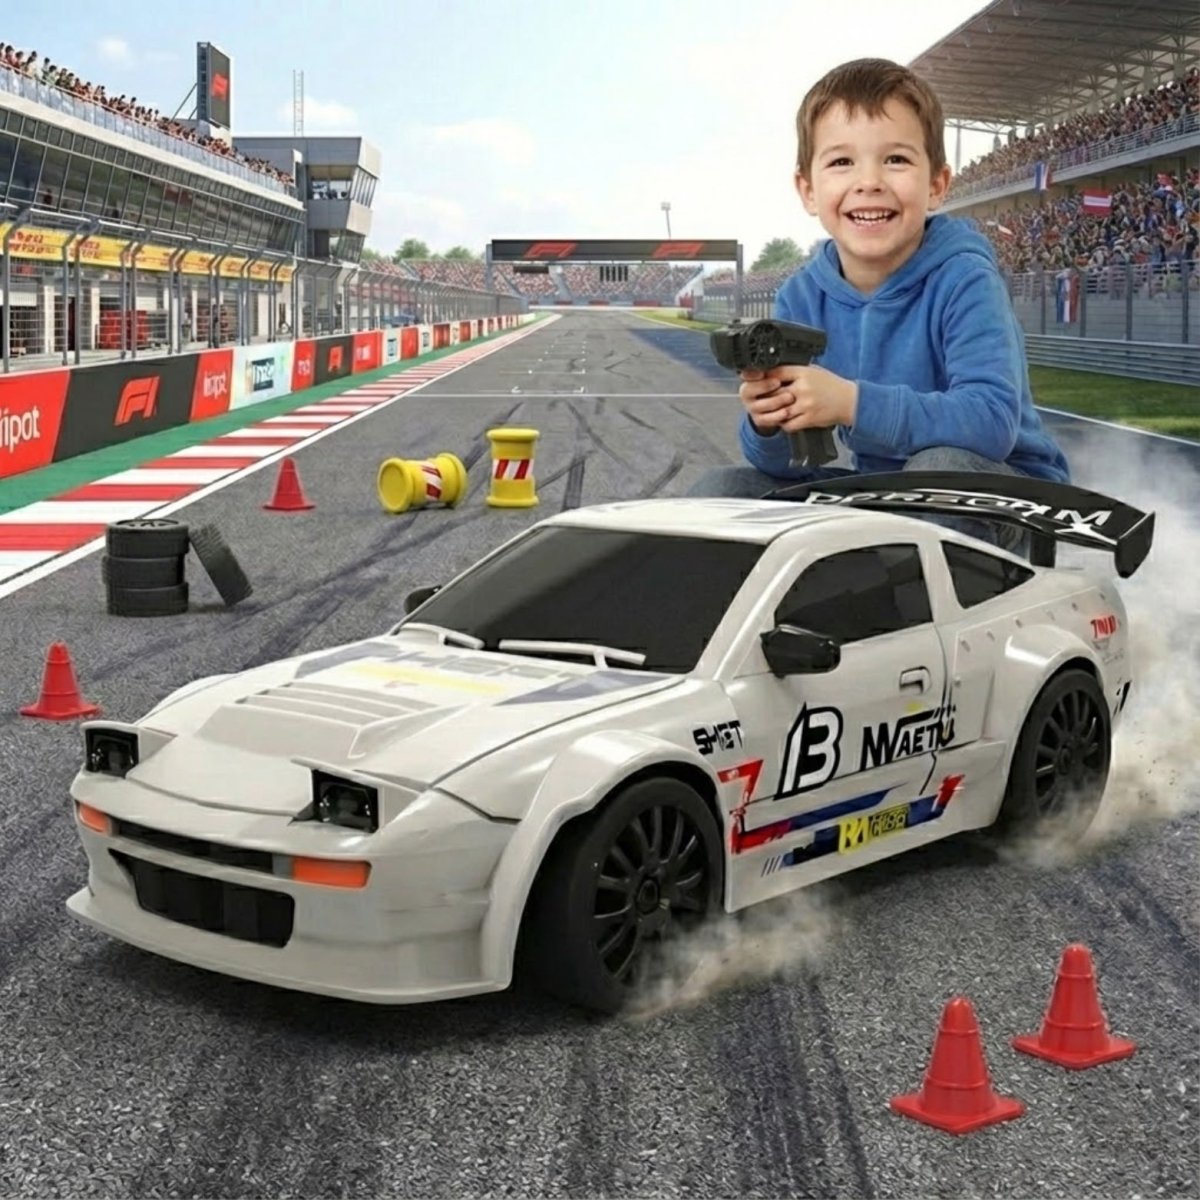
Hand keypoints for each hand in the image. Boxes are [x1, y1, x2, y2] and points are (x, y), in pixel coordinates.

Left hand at [738, 366, 856, 431]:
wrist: (849, 400)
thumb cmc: (830, 385)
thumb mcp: (814, 371)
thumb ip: (795, 372)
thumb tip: (773, 371)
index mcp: (804, 373)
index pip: (777, 373)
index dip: (765, 378)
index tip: (759, 381)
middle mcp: (804, 388)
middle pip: (775, 393)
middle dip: (768, 397)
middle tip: (764, 399)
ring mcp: (806, 404)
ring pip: (780, 410)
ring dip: (775, 412)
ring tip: (773, 411)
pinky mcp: (809, 418)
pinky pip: (789, 424)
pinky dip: (784, 423)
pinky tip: (785, 419)